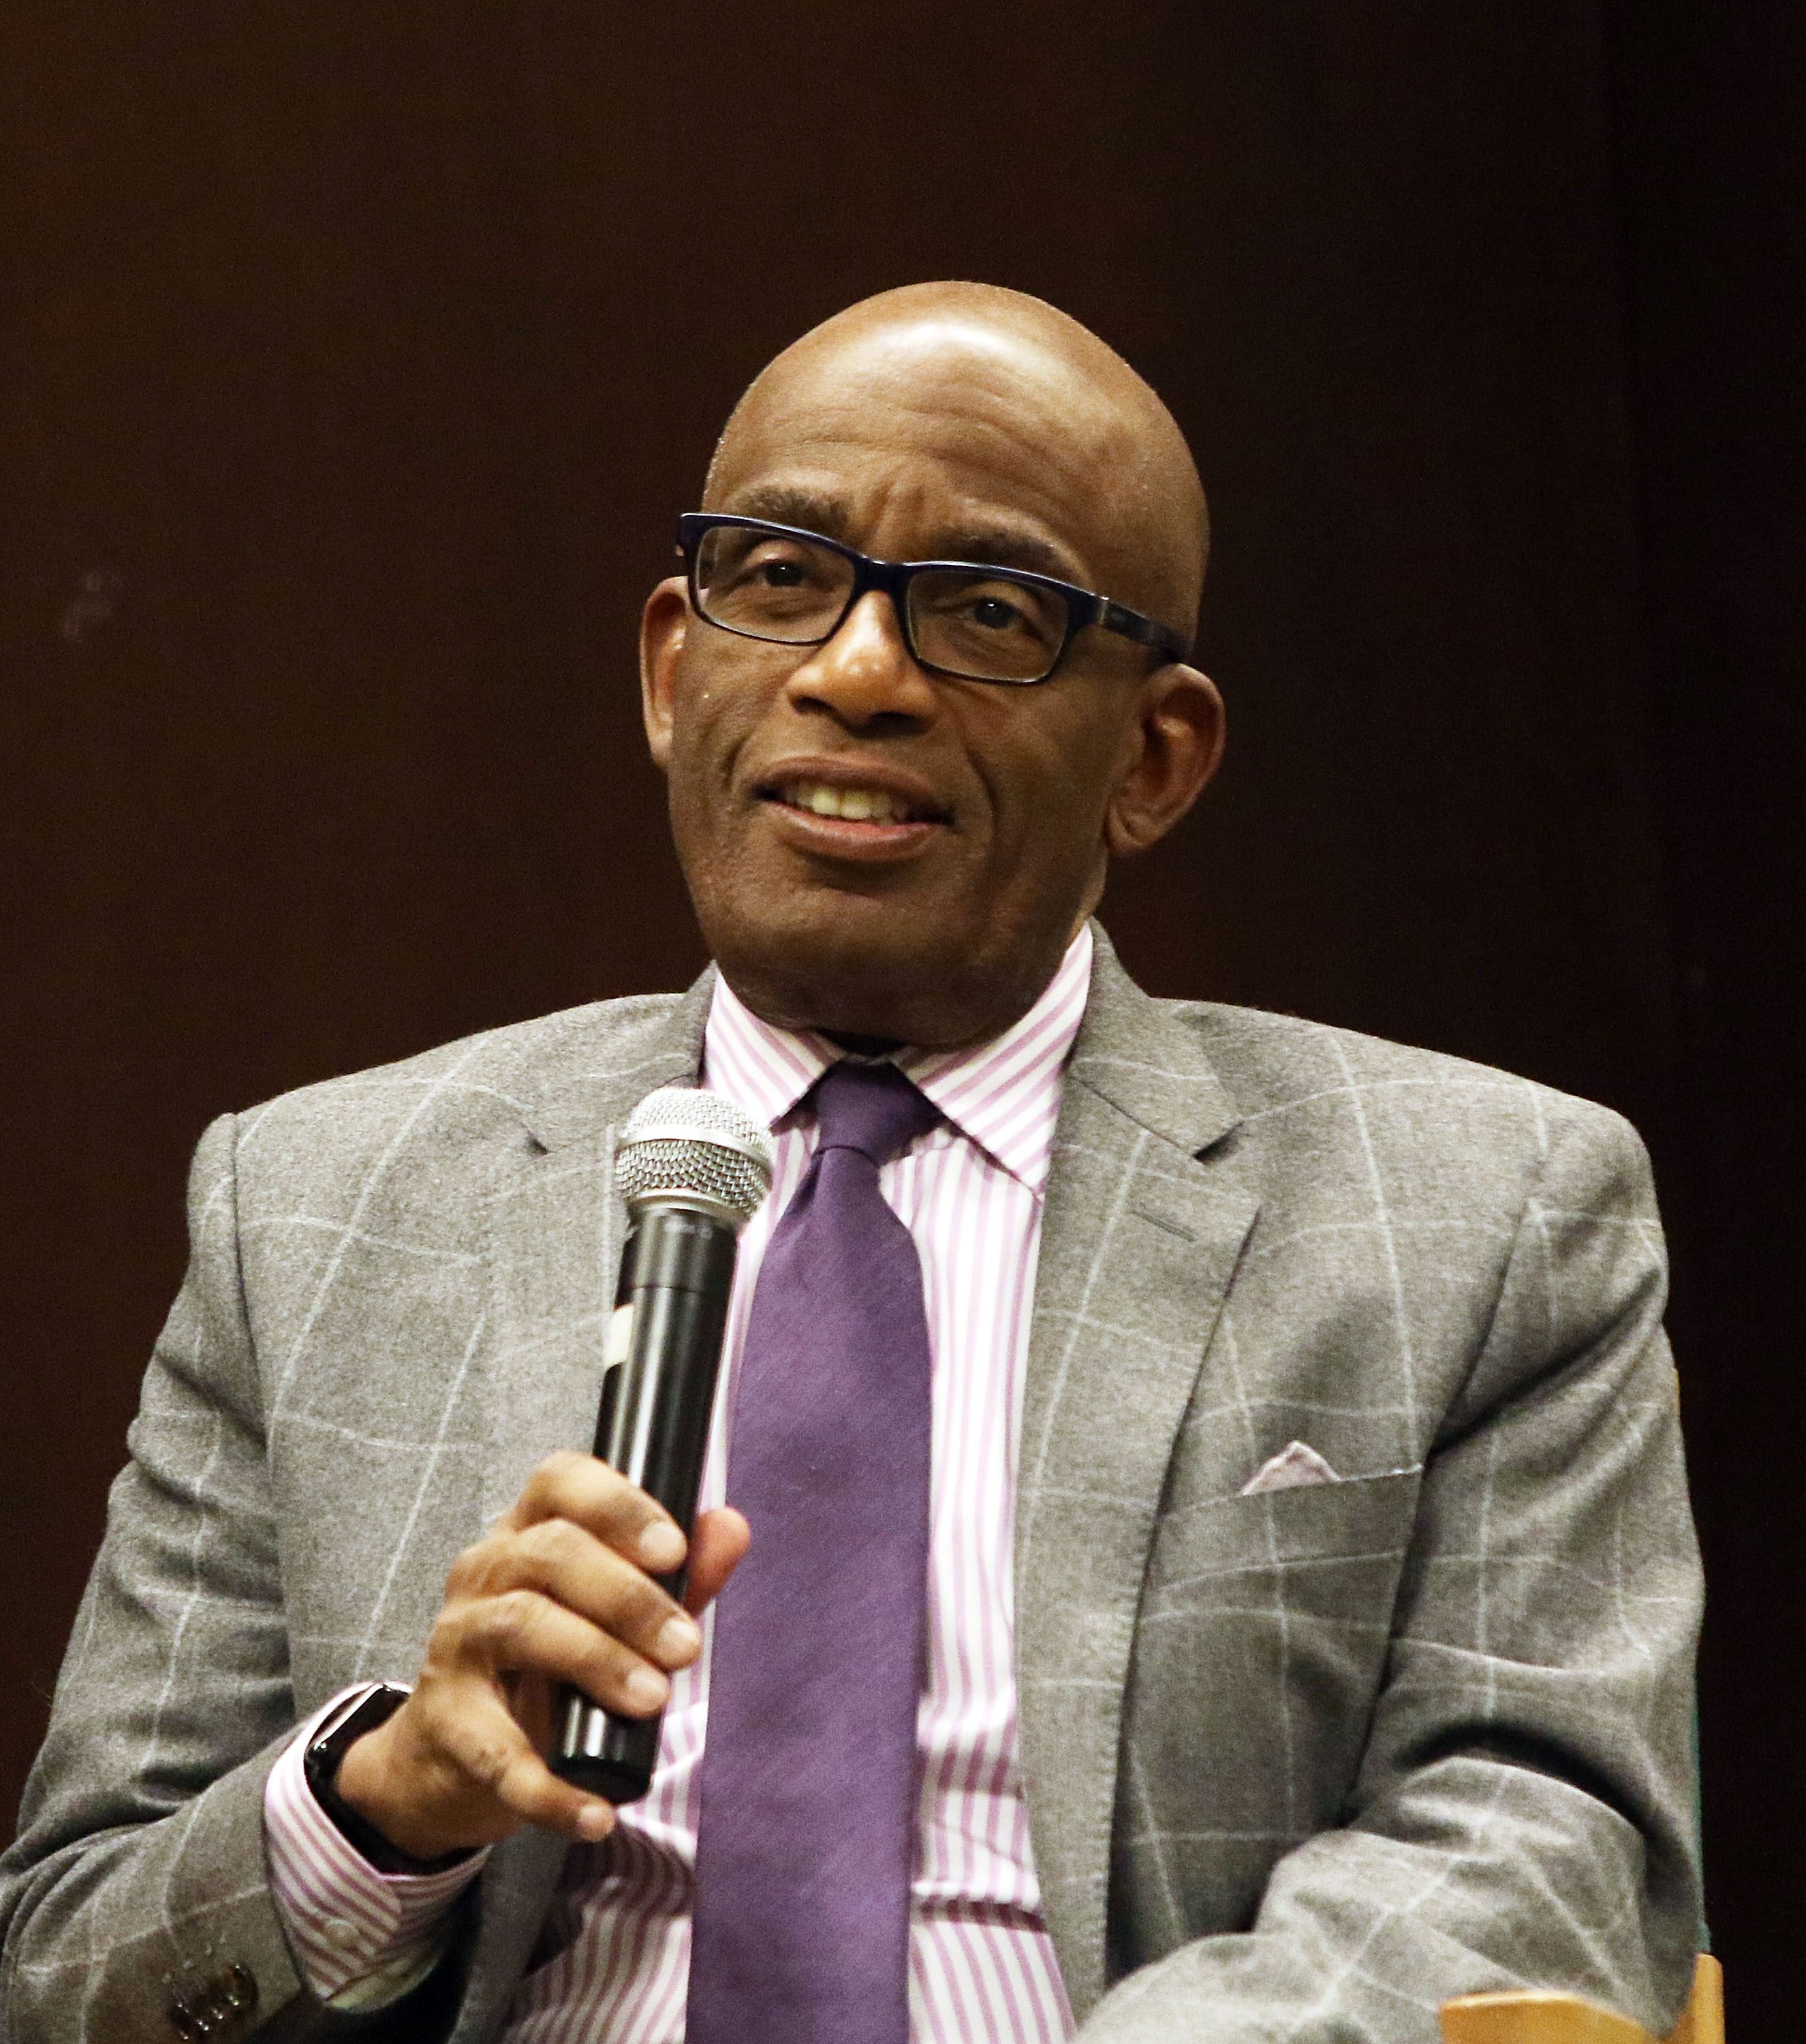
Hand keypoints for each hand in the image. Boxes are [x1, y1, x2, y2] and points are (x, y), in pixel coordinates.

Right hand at [334, 1451, 749, 1858]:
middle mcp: (485, 1574)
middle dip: (628, 1597)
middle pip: (550, 1552)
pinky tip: (597, 1810)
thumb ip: (674, 1576)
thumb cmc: (545, 1666)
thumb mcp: (609, 1615)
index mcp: (528, 1533)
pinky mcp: (448, 1726)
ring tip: (653, 1700)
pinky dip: (552, 1788)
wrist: (450, 1758)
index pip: (560, 1482)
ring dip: (597, 1661)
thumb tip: (731, 1526)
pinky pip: (499, 1754)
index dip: (618, 1505)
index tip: (674, 1550)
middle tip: (686, 1647)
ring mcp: (458, 1645)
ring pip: (522, 1624)